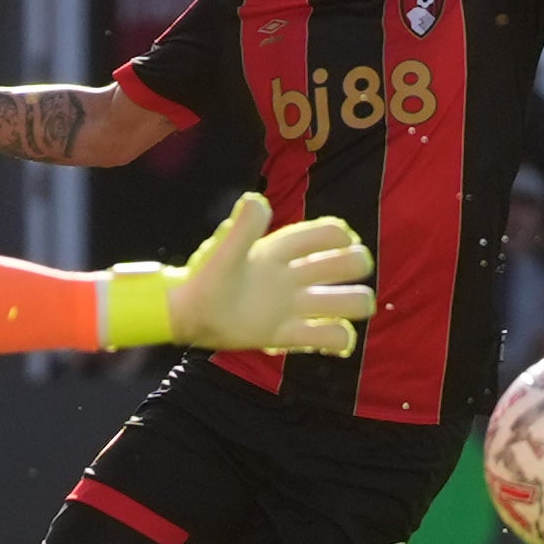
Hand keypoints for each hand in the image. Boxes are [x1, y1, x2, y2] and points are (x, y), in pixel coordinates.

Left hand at [163, 191, 378, 354]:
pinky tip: (332, 343)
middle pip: (345, 263)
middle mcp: (293, 276)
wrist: (188, 315)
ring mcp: (293, 306)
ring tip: (345, 312)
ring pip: (345, 301)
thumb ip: (242, 228)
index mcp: (280, 251)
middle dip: (355, 265)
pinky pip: (327, 336)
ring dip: (355, 303)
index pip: (324, 233)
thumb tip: (257, 200)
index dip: (340, 235)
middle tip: (344, 277)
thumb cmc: (205, 278)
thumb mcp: (224, 252)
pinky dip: (339, 340)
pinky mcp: (286, 335)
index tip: (343, 241)